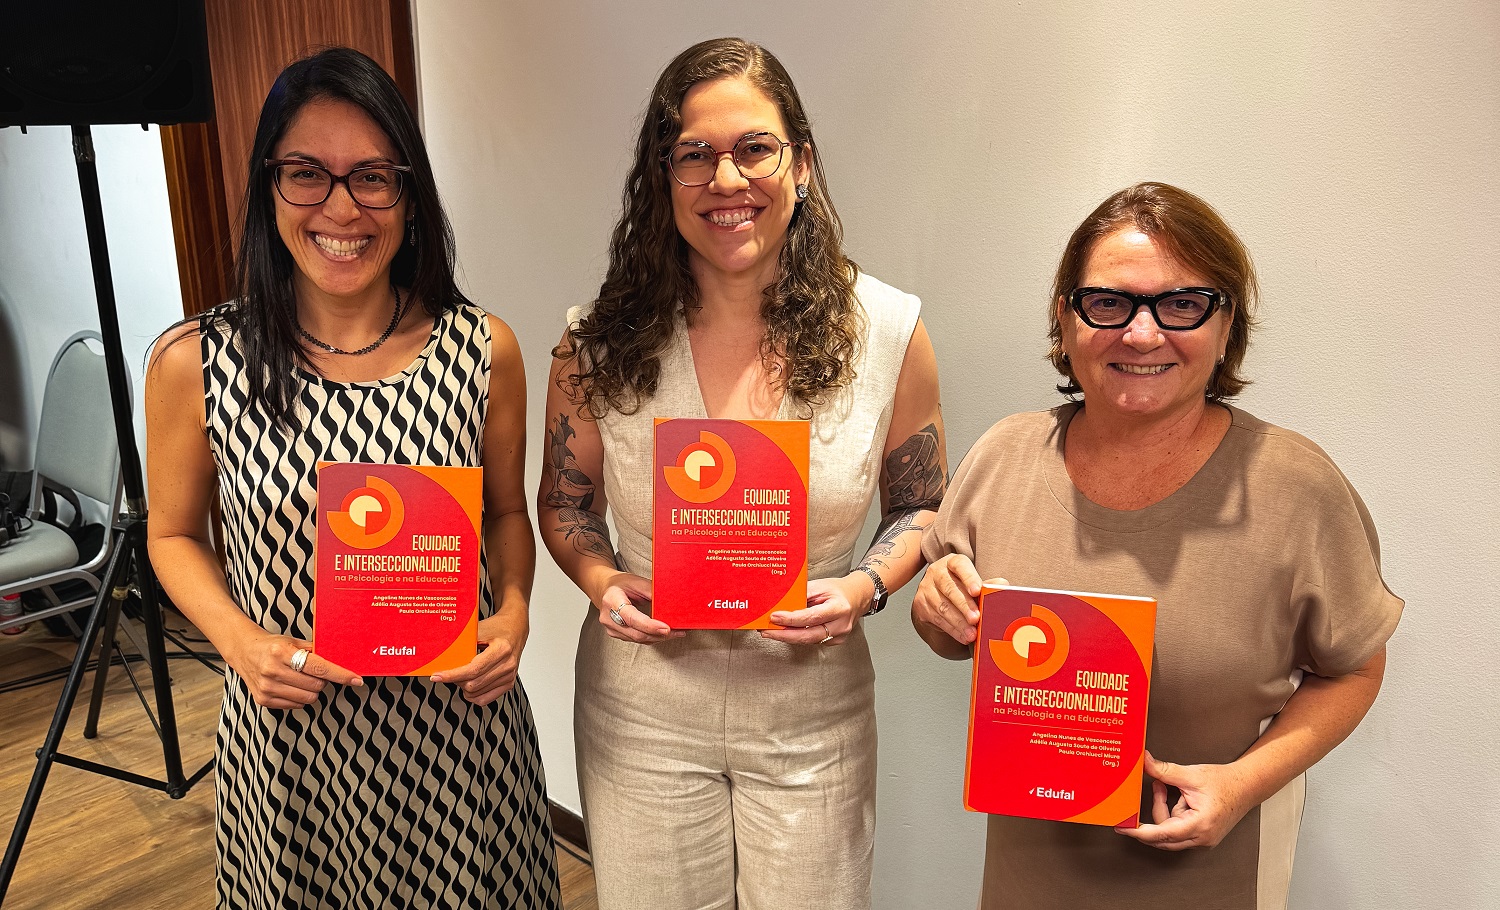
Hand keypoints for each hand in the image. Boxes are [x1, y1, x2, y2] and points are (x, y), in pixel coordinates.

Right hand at [227, 630, 362, 709]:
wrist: (244, 652)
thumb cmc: (273, 645)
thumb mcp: (293, 641)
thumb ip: (316, 651)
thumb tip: (341, 660)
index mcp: (282, 652)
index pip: (319, 667)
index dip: (340, 674)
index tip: (356, 679)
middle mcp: (273, 670)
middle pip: (316, 685)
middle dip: (322, 680)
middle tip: (314, 671)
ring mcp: (267, 687)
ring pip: (308, 699)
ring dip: (312, 690)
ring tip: (302, 678)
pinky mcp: (263, 700)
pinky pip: (296, 705)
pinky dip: (300, 697)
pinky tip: (291, 685)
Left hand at [431, 615, 524, 705]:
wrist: (515, 628)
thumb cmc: (497, 627)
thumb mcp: (479, 629)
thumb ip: (463, 642)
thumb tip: (442, 653)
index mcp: (501, 649)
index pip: (473, 670)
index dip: (452, 675)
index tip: (438, 676)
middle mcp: (507, 665)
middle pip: (473, 684)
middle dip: (455, 680)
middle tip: (448, 673)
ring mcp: (509, 676)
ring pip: (477, 694)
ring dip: (463, 687)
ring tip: (460, 676)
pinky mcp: (508, 683)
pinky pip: (485, 699)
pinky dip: (473, 695)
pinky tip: (469, 685)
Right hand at [594, 572, 681, 643]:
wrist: (603, 589)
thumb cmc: (620, 584)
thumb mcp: (635, 581)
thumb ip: (651, 591)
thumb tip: (671, 601)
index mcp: (611, 601)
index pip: (632, 618)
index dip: (650, 626)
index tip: (667, 628)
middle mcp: (608, 618)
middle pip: (636, 633)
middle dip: (659, 634)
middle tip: (678, 631)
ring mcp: (611, 628)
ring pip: (638, 639)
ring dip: (658, 637)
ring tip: (676, 632)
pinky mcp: (616, 634)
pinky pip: (636, 639)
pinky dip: (652, 637)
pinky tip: (664, 634)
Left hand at [762, 573, 866, 645]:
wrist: (856, 598)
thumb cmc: (838, 590)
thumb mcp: (820, 586)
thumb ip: (802, 595)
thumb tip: (781, 604)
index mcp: (839, 608)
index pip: (811, 617)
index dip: (791, 620)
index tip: (774, 617)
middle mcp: (841, 625)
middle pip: (808, 635)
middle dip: (784, 635)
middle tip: (766, 631)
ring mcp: (839, 636)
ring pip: (808, 641)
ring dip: (788, 637)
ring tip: (771, 632)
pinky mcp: (835, 641)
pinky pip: (812, 641)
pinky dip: (798, 637)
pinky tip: (786, 633)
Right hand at [912, 553, 990, 645]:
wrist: (936, 595)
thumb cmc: (960, 586)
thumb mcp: (974, 583)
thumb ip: (988, 585)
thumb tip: (1003, 585)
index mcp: (952, 562)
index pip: (960, 566)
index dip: (969, 578)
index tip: (977, 591)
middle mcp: (936, 572)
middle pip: (950, 588)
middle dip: (964, 605)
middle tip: (976, 618)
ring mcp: (926, 588)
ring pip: (943, 606)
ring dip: (959, 622)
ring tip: (972, 633)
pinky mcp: (920, 604)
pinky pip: (937, 618)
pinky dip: (952, 630)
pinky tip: (963, 636)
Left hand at [1114, 751, 1254, 849]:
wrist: (1247, 785)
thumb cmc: (1225, 782)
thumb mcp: (1191, 774)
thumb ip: (1164, 770)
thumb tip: (1144, 762)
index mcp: (1200, 825)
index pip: (1162, 834)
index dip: (1139, 832)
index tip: (1123, 828)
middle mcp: (1201, 837)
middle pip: (1163, 836)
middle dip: (1153, 812)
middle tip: (1149, 791)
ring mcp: (1202, 839)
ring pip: (1169, 833)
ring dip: (1163, 810)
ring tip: (1165, 787)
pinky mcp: (1202, 835)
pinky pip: (1178, 830)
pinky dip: (1172, 813)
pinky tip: (1176, 796)